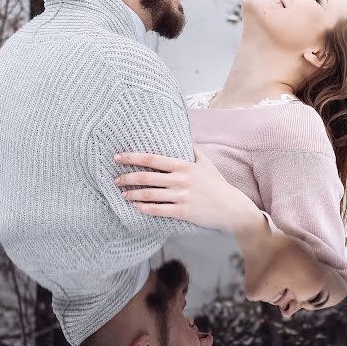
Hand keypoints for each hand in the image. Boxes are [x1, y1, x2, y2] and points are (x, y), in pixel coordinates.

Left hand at [114, 142, 261, 233]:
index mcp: (183, 165)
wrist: (230, 207)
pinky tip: (136, 207)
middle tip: (116, 179)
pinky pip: (158, 210)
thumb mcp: (206, 163)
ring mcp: (181, 196)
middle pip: (146, 177)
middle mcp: (180, 179)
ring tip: (123, 194)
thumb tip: (186, 134)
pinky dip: (144, 208)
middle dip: (127, 178)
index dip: (132, 157)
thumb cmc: (216, 184)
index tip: (118, 157)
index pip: (152, 159)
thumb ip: (194, 148)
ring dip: (132, 194)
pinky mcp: (182, 211)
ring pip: (149, 195)